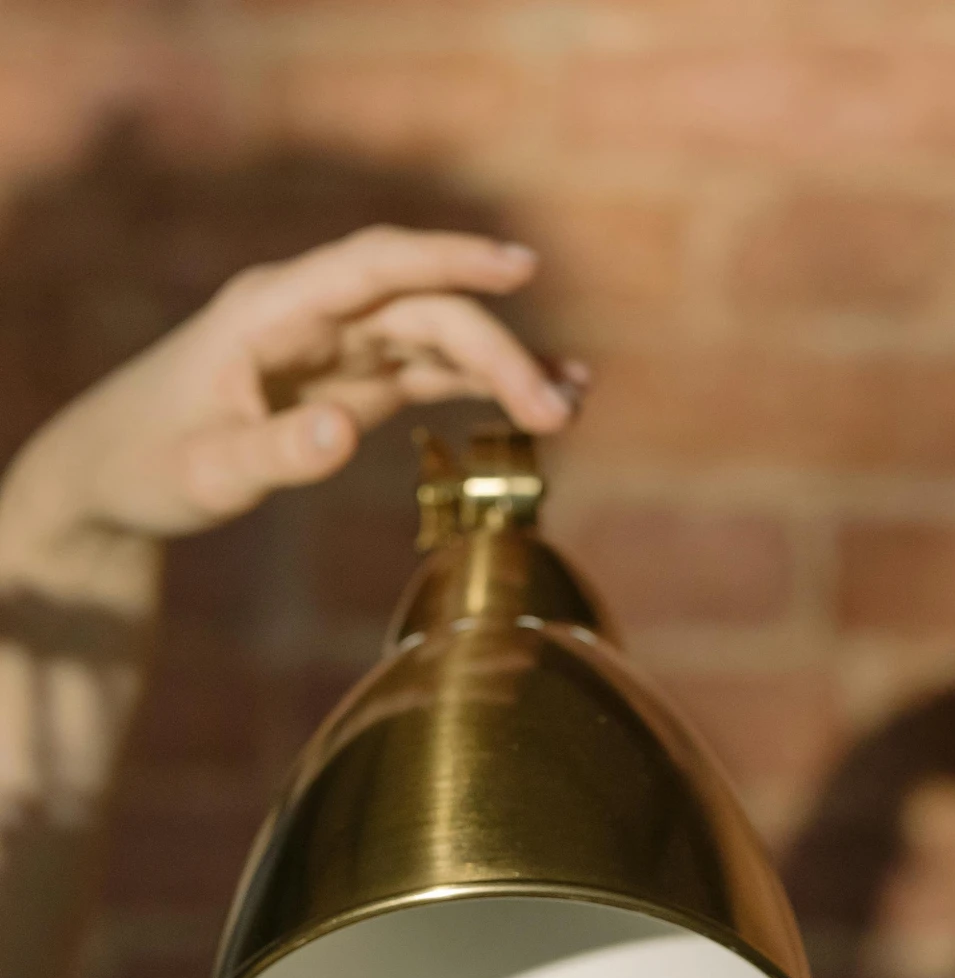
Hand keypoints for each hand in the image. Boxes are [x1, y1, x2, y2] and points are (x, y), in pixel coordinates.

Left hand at [0, 224, 575, 601]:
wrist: (115, 474)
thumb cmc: (148, 466)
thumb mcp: (206, 472)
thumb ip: (275, 453)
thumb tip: (346, 431)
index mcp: (274, 309)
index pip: (375, 267)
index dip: (449, 259)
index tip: (518, 267)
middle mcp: (315, 316)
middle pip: (424, 311)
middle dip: (496, 352)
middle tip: (557, 413)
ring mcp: (339, 347)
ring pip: (437, 339)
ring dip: (504, 368)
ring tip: (571, 407)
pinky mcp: (353, 383)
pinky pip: (430, 374)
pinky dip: (483, 388)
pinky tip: (539, 405)